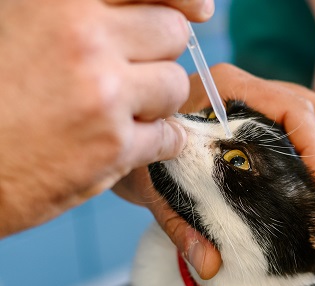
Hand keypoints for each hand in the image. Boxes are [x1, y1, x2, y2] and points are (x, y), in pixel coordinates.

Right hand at [0, 0, 211, 237]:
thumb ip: (76, 11)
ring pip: (174, 84)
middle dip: (159, 54)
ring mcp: (102, 92)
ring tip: (116, 110)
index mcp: (59, 0)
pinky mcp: (114, 145)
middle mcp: (82, 37)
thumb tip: (171, 6)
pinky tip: (124, 142)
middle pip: (171, 32)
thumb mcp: (17, 19)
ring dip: (156, 100)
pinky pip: (170, 135)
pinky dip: (158, 142)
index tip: (199, 10)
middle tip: (131, 72)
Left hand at [115, 64, 314, 278]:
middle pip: (311, 107)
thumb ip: (182, 227)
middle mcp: (245, 86)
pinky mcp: (259, 111)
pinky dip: (313, 147)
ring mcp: (255, 96)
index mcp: (224, 88)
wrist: (120, 143)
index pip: (292, 108)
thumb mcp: (155, 191)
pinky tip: (307, 179)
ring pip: (313, 111)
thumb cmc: (137, 160)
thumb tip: (211, 265)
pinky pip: (301, 122)